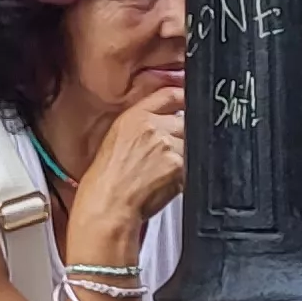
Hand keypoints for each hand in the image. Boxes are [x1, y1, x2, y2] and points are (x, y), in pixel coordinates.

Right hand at [73, 86, 188, 245]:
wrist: (107, 205)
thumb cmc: (108, 180)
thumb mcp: (117, 139)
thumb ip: (144, 125)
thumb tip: (170, 119)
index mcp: (134, 117)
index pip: (169, 95)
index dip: (184, 97)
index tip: (191, 102)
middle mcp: (152, 127)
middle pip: (186, 120)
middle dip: (183, 136)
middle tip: (169, 154)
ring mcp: (167, 145)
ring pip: (192, 143)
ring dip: (185, 156)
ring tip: (164, 172)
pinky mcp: (178, 165)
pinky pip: (194, 164)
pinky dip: (185, 174)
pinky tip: (167, 181)